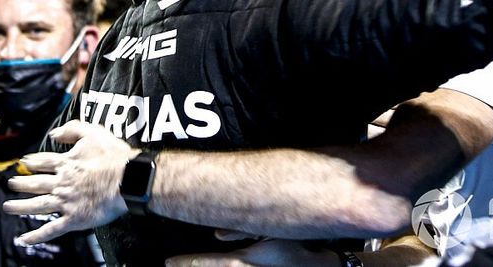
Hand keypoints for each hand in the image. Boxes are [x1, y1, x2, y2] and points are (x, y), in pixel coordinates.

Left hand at [3, 120, 137, 243]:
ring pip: (37, 206)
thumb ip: (72, 129)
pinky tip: (25, 239)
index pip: (43, 162)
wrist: (128, 180)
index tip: (23, 163)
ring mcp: (66, 202)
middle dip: (21, 184)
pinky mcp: (74, 219)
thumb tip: (54, 133)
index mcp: (66, 164)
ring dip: (21, 207)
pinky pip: (52, 229)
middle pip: (36, 184)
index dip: (31, 162)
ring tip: (8, 207)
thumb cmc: (114, 157)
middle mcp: (62, 183)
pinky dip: (37, 235)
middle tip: (11, 184)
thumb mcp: (93, 132)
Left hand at [166, 238, 340, 266]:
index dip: (186, 263)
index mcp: (245, 262)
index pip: (208, 263)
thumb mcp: (271, 234)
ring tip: (183, 266)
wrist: (323, 266)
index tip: (169, 262)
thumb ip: (243, 230)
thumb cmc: (298, 247)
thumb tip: (218, 233)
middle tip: (171, 265)